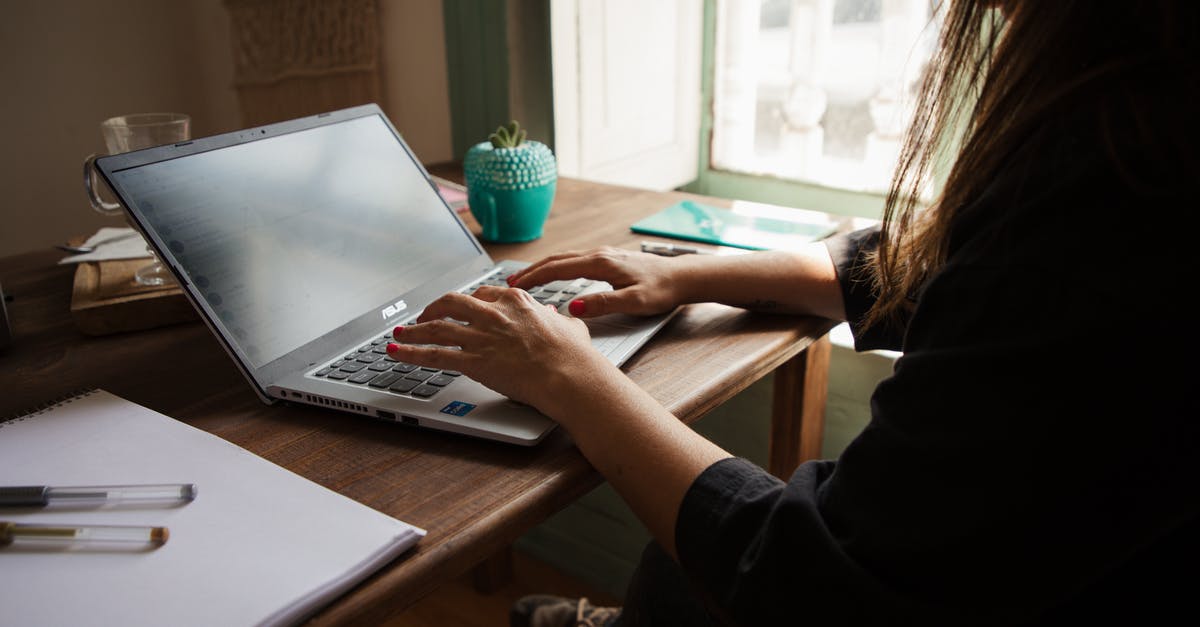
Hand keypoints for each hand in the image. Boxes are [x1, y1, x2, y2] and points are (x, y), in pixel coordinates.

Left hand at [385, 286, 618, 415]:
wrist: (569, 376)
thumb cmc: (574, 356)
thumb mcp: (569, 327)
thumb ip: (556, 320)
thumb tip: (553, 317)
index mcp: (516, 302)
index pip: (482, 296)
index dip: (466, 303)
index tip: (459, 309)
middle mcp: (494, 314)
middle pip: (452, 303)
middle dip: (434, 309)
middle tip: (424, 316)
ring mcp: (481, 337)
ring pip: (436, 327)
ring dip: (413, 330)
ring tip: (398, 333)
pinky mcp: (473, 361)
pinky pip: (434, 354)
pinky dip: (410, 353)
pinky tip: (396, 353)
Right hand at [507, 246, 686, 317]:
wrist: (683, 277)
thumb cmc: (662, 290)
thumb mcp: (633, 302)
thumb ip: (602, 304)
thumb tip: (572, 307)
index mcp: (601, 263)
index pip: (558, 268)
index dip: (534, 277)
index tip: (514, 285)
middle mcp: (600, 255)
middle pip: (557, 259)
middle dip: (532, 270)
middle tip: (509, 282)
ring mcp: (604, 255)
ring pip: (566, 258)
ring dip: (544, 267)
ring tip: (526, 279)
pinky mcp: (610, 260)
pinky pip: (576, 260)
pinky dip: (558, 267)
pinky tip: (556, 275)